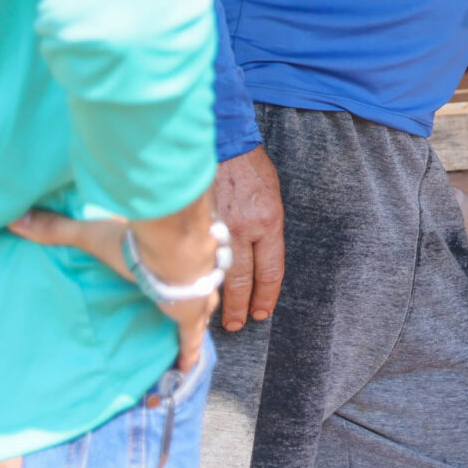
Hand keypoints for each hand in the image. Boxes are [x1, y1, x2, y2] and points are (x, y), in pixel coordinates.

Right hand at [11, 188, 219, 370]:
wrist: (176, 255)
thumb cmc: (137, 243)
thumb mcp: (93, 235)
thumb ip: (57, 229)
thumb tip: (16, 218)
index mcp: (161, 255)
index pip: (165, 263)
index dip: (163, 268)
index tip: (159, 273)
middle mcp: (182, 275)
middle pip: (185, 286)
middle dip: (183, 294)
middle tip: (174, 303)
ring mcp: (191, 299)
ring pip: (196, 310)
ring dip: (192, 318)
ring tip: (183, 330)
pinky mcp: (191, 320)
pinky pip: (190, 343)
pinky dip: (187, 355)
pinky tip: (184, 369)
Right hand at [213, 147, 284, 333]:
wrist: (222, 142)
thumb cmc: (250, 168)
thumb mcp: (271, 197)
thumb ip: (266, 227)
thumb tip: (259, 257)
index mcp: (269, 222)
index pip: (271, 270)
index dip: (267, 294)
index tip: (262, 311)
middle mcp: (245, 229)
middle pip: (245, 279)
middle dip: (242, 306)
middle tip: (240, 324)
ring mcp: (217, 228)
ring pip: (220, 273)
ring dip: (221, 299)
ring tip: (220, 318)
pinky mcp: (196, 225)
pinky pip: (200, 256)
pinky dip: (201, 276)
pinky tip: (199, 290)